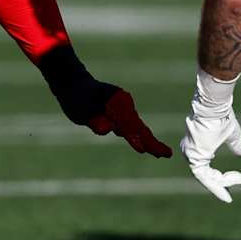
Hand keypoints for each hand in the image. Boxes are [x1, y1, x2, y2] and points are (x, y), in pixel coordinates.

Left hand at [41, 48, 172, 156]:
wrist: (74, 85)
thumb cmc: (76, 97)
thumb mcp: (81, 110)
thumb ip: (95, 120)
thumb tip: (109, 129)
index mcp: (117, 101)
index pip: (127, 124)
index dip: (134, 138)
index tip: (142, 150)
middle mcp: (124, 104)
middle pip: (138, 126)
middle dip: (151, 141)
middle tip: (166, 154)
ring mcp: (124, 109)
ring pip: (138, 128)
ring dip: (149, 140)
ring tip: (162, 153)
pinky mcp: (121, 115)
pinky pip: (132, 128)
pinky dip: (140, 137)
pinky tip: (146, 146)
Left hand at [180, 71, 240, 202]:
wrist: (214, 106)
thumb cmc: (221, 117)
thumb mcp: (232, 135)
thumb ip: (237, 146)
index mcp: (197, 146)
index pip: (205, 168)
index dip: (217, 179)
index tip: (230, 185)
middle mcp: (190, 150)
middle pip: (204, 174)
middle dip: (218, 183)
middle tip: (231, 192)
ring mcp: (190, 153)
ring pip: (204, 176)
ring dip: (219, 183)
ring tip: (234, 184)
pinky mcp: (194, 155)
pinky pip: (203, 175)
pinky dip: (215, 184)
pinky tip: (225, 192)